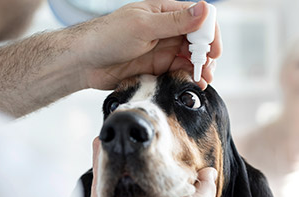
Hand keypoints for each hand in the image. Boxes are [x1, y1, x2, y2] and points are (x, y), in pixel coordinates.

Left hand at [77, 0, 221, 89]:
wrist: (85, 61)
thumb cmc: (108, 36)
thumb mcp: (143, 26)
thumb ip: (175, 21)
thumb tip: (204, 9)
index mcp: (164, 12)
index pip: (198, 18)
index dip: (210, 34)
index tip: (213, 51)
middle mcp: (166, 29)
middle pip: (198, 40)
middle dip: (207, 55)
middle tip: (208, 70)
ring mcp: (161, 49)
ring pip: (190, 58)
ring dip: (200, 68)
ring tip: (203, 81)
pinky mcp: (156, 67)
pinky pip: (178, 71)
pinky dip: (188, 77)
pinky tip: (192, 84)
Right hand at [83, 137, 216, 196]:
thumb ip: (205, 189)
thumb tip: (209, 172)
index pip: (169, 177)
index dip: (169, 158)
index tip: (166, 135)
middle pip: (141, 172)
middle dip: (141, 152)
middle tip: (140, 129)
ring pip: (119, 170)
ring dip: (119, 151)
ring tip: (121, 130)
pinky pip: (100, 175)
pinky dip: (98, 157)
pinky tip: (100, 140)